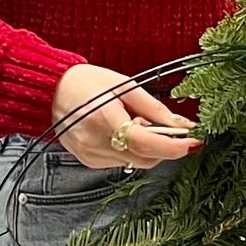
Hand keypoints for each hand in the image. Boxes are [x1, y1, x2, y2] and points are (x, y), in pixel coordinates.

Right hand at [49, 61, 200, 172]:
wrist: (51, 91)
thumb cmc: (87, 83)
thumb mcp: (125, 86)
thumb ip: (154, 108)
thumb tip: (182, 124)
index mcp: (105, 119)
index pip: (147, 143)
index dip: (174, 146)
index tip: (194, 142)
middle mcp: (96, 142)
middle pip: (146, 157)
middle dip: (164, 145)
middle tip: (164, 125)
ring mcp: (91, 155)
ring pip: (136, 162)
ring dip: (147, 147)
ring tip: (134, 122)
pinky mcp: (89, 162)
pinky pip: (122, 161)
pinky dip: (131, 150)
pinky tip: (121, 131)